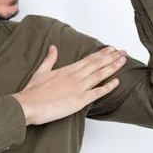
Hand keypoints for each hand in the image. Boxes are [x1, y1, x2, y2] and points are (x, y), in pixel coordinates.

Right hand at [12, 45, 127, 124]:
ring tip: (123, 61)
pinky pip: (97, 93)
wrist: (29, 105)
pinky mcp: (80, 100)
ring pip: (100, 75)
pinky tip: (116, 82)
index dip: (102, 54)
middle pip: (97, 64)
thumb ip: (50, 59)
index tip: (111, 49)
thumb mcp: (41, 71)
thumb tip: (53, 47)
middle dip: (112, 57)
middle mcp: (76, 76)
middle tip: (123, 52)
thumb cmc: (33, 91)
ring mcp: (79, 88)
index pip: (89, 59)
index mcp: (68, 69)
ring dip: (113, 67)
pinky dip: (108, 87)